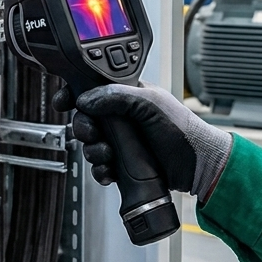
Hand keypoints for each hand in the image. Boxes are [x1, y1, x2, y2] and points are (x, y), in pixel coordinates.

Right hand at [53, 84, 231, 199]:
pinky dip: (101, 171)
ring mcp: (121, 142)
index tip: (64, 102)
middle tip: (93, 133)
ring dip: (93, 152)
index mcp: (126, 96)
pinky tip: (111, 171)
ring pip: (90, 145)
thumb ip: (117, 96)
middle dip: (84, 128)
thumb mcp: (150, 104)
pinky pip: (100, 167)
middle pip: (86, 120)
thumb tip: (86, 99)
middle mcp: (121, 118)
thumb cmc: (182, 129)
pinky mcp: (123, 164)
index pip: (91, 90)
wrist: (197, 165)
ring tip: (108, 154)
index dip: (74, 95)